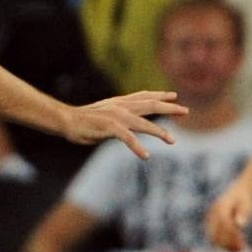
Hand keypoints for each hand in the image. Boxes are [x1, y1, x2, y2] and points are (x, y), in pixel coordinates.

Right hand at [63, 90, 186, 157]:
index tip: (174, 95)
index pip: (144, 96)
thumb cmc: (84, 121)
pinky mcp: (110, 127)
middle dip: (170, 109)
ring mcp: (116, 116)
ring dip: (160, 133)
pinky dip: (137, 148)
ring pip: (144, 124)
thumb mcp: (106, 114)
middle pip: (151, 105)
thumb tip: (132, 124)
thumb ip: (121, 117)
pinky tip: (145, 156)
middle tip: (186, 111)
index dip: (160, 95)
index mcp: (120, 102)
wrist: (65, 120)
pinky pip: (128, 139)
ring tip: (172, 141)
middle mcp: (121, 106)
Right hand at [205, 178, 251, 251]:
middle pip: (215, 232)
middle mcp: (213, 213)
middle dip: (228, 242)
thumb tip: (240, 224)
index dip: (232, 235)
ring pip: (213, 237)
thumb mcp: (247, 204)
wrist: (238, 193)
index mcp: (221, 206)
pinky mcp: (211, 225)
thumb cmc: (245, 199)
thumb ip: (244, 213)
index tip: (243, 244)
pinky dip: (223, 245)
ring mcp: (210, 219)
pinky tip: (235, 249)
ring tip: (239, 250)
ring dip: (225, 246)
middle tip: (242, 249)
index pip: (224, 223)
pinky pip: (215, 238)